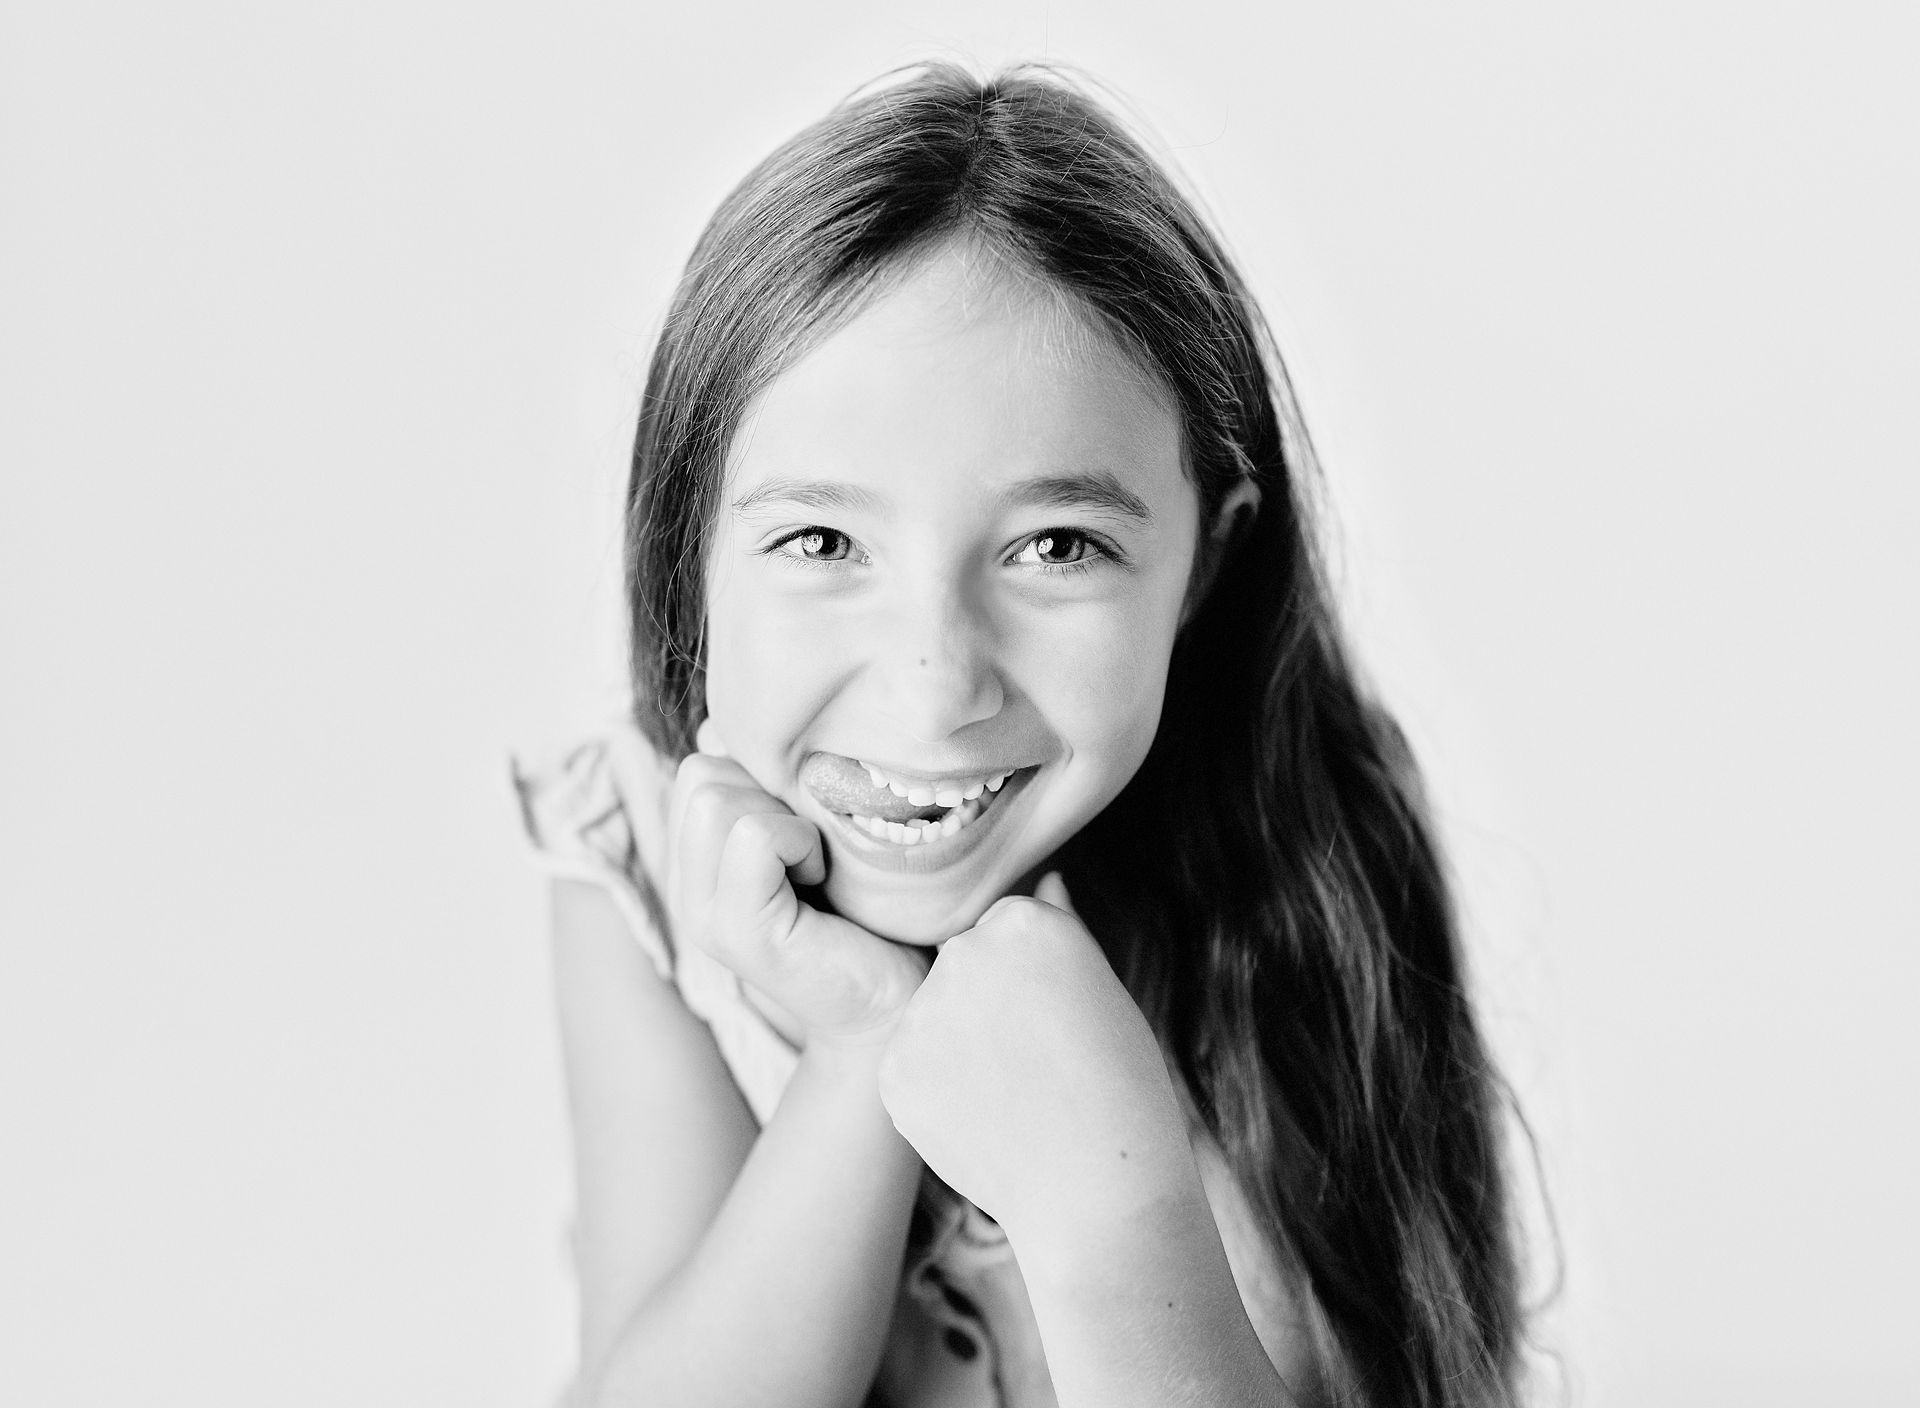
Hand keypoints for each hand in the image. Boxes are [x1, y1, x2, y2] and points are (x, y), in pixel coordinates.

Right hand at [668, 721, 928, 1053]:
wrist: (903, 1000)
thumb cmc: (873, 911)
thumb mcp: (815, 831)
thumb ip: (768, 786)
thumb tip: (722, 724)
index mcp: (700, 861)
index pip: (701, 762)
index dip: (764, 775)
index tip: (808, 828)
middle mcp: (688, 887)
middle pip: (701, 772)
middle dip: (769, 791)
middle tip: (814, 849)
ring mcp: (704, 914)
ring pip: (717, 796)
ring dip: (786, 817)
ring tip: (816, 866)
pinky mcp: (738, 933)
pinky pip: (753, 835)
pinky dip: (798, 842)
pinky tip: (821, 882)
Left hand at [876, 875, 1192, 1236]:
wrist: (1098, 1188)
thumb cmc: (1121, 1087)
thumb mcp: (1106, 991)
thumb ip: (1062, 931)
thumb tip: (1046, 880)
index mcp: (1024, 922)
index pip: (1007, 928)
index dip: (1035, 980)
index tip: (1059, 1020)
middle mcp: (964, 953)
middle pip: (963, 964)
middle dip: (988, 1004)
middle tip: (1037, 1061)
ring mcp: (922, 1013)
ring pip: (932, 1016)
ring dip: (959, 1047)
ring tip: (1013, 1095)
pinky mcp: (894, 1071)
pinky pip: (912, 1068)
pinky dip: (938, 1092)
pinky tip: (983, 1120)